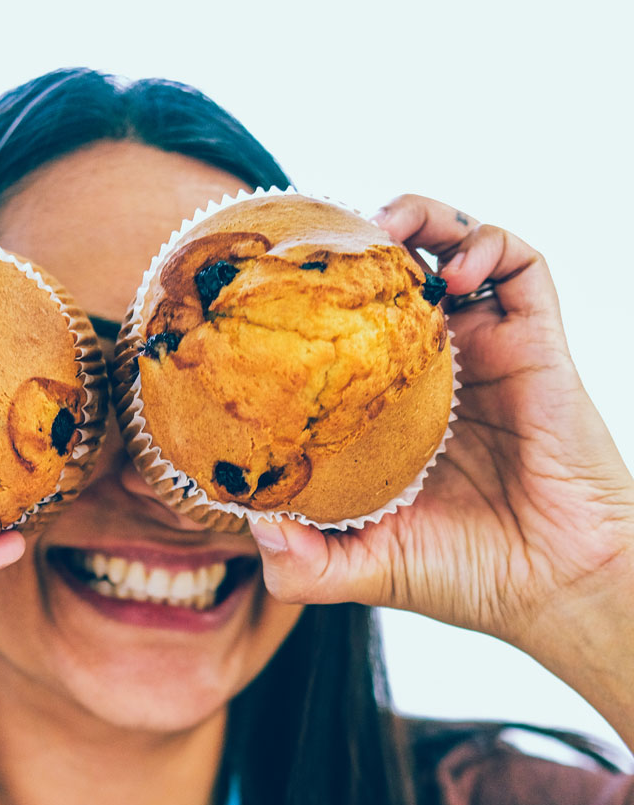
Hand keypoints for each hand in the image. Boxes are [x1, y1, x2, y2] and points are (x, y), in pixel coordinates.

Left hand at [248, 194, 633, 664]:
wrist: (552, 585)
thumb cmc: (465, 577)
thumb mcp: (363, 570)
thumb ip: (301, 564)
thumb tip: (251, 522)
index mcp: (393, 410)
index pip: (347, 333)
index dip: (317, 302)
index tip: (276, 288)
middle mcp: (438, 371)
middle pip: (397, 275)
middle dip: (362, 241)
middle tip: (328, 237)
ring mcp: (489, 352)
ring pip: (454, 251)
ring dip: (422, 218)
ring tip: (388, 225)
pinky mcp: (537, 344)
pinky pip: (521, 267)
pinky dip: (488, 243)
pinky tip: (456, 266)